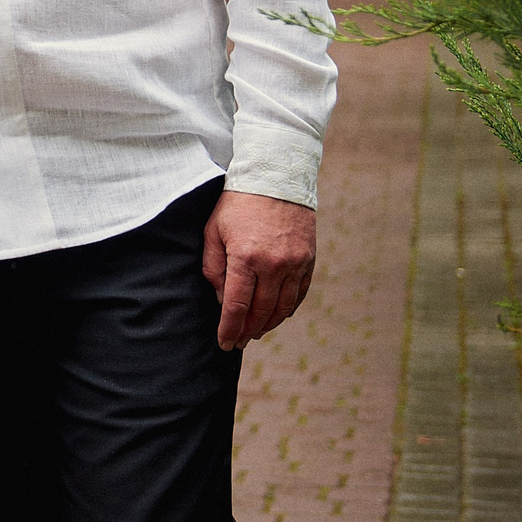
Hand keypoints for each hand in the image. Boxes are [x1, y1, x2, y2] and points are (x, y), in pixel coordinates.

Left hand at [203, 190, 316, 348]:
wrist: (275, 178)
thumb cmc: (237, 203)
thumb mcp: (213, 231)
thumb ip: (213, 267)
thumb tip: (222, 299)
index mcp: (245, 258)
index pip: (236, 306)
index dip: (230, 328)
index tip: (225, 343)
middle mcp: (273, 265)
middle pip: (261, 311)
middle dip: (248, 331)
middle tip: (239, 342)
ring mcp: (294, 264)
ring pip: (282, 307)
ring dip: (269, 324)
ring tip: (256, 332)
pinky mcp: (308, 260)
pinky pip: (299, 294)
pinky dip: (287, 309)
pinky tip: (276, 315)